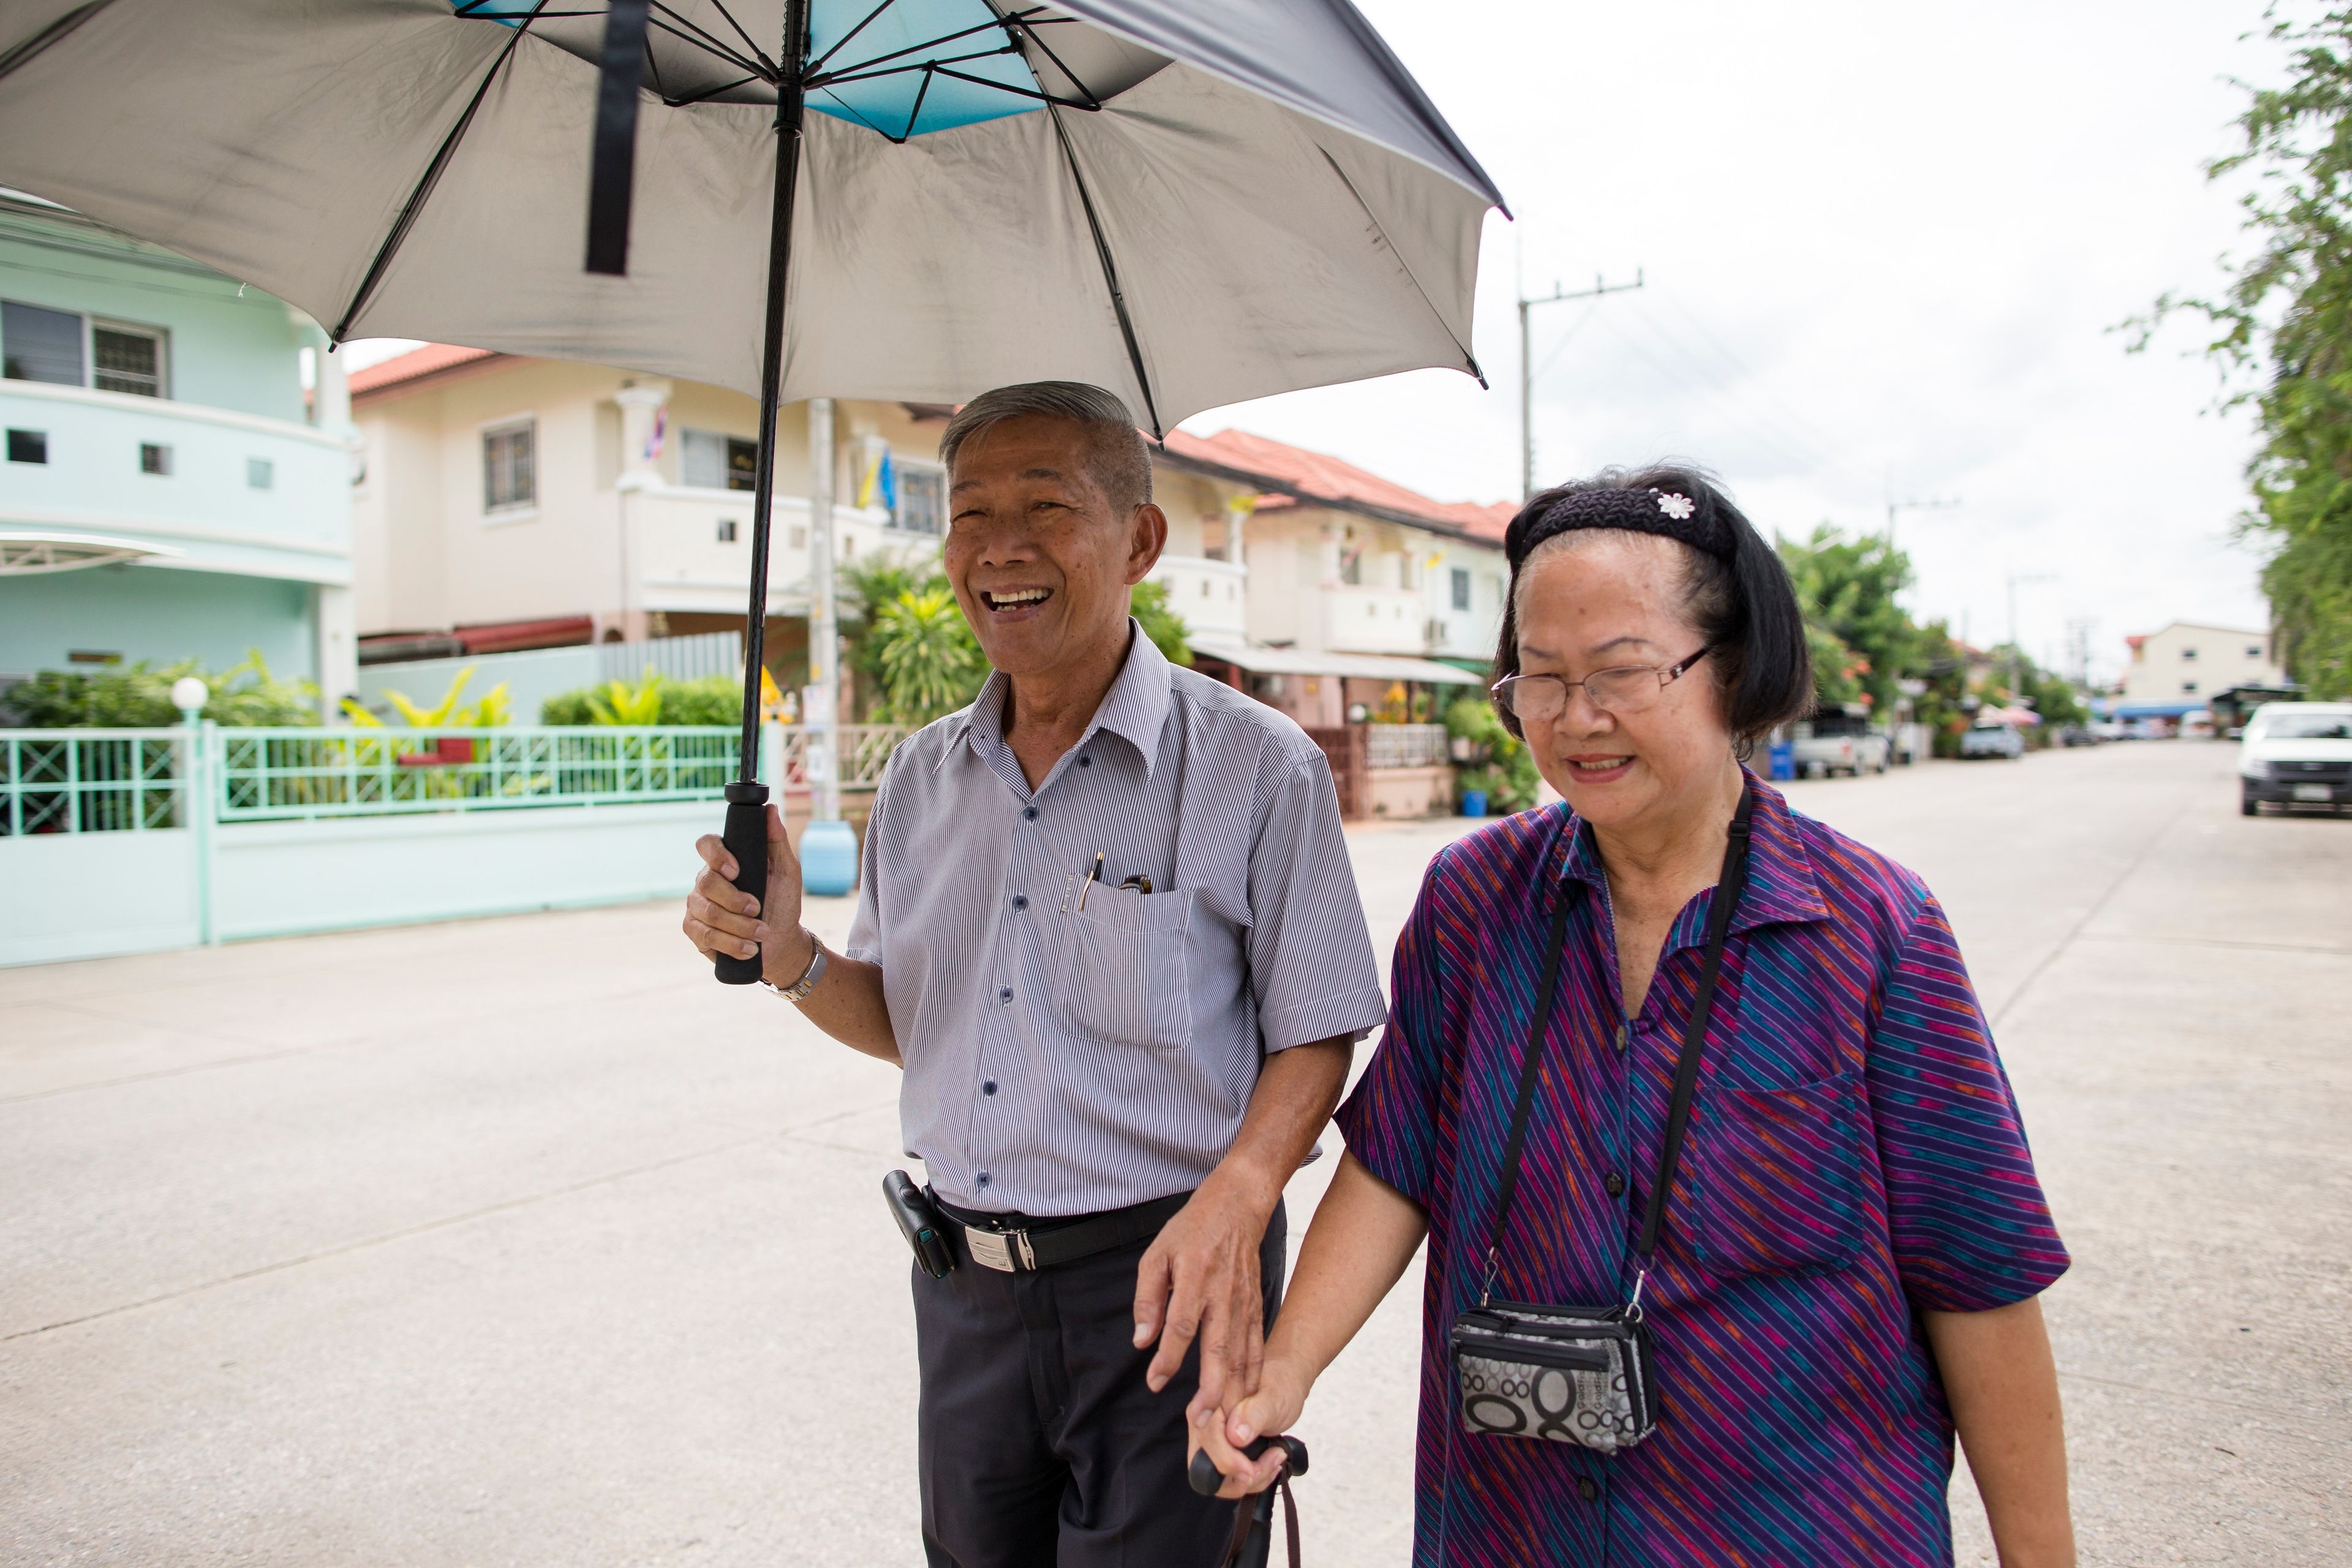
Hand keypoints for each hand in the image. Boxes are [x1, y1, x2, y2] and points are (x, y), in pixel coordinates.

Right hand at [682, 804, 809, 985]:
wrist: (781, 940)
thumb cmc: (781, 901)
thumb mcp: (787, 871)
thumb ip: (777, 840)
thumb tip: (770, 809)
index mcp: (725, 861)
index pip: (706, 844)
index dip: (716, 856)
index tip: (736, 871)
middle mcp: (705, 881)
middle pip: (706, 883)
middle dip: (735, 900)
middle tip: (758, 909)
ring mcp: (697, 906)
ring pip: (706, 912)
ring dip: (739, 926)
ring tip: (760, 933)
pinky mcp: (695, 931)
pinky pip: (704, 935)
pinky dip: (731, 944)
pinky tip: (749, 948)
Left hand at [1132, 1173, 1271, 1411]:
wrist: (1237, 1207)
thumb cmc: (1192, 1230)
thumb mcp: (1157, 1254)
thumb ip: (1147, 1298)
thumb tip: (1141, 1340)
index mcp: (1194, 1278)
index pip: (1181, 1326)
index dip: (1168, 1358)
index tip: (1155, 1382)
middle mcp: (1222, 1294)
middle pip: (1218, 1348)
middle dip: (1209, 1389)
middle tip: (1199, 1420)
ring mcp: (1244, 1302)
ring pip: (1241, 1353)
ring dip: (1232, 1389)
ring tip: (1222, 1420)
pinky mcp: (1256, 1305)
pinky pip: (1256, 1344)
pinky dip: (1253, 1373)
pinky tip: (1247, 1395)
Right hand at [1186, 1357, 1308, 1498]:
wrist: (1283, 1384)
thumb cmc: (1278, 1383)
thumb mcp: (1274, 1395)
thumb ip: (1255, 1412)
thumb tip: (1235, 1436)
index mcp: (1210, 1403)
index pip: (1206, 1439)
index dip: (1226, 1459)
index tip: (1251, 1469)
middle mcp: (1204, 1424)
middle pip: (1204, 1467)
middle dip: (1238, 1476)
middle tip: (1273, 1461)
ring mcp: (1212, 1442)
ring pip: (1217, 1480)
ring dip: (1249, 1480)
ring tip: (1276, 1458)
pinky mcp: (1224, 1454)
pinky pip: (1230, 1480)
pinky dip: (1253, 1479)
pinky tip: (1272, 1463)